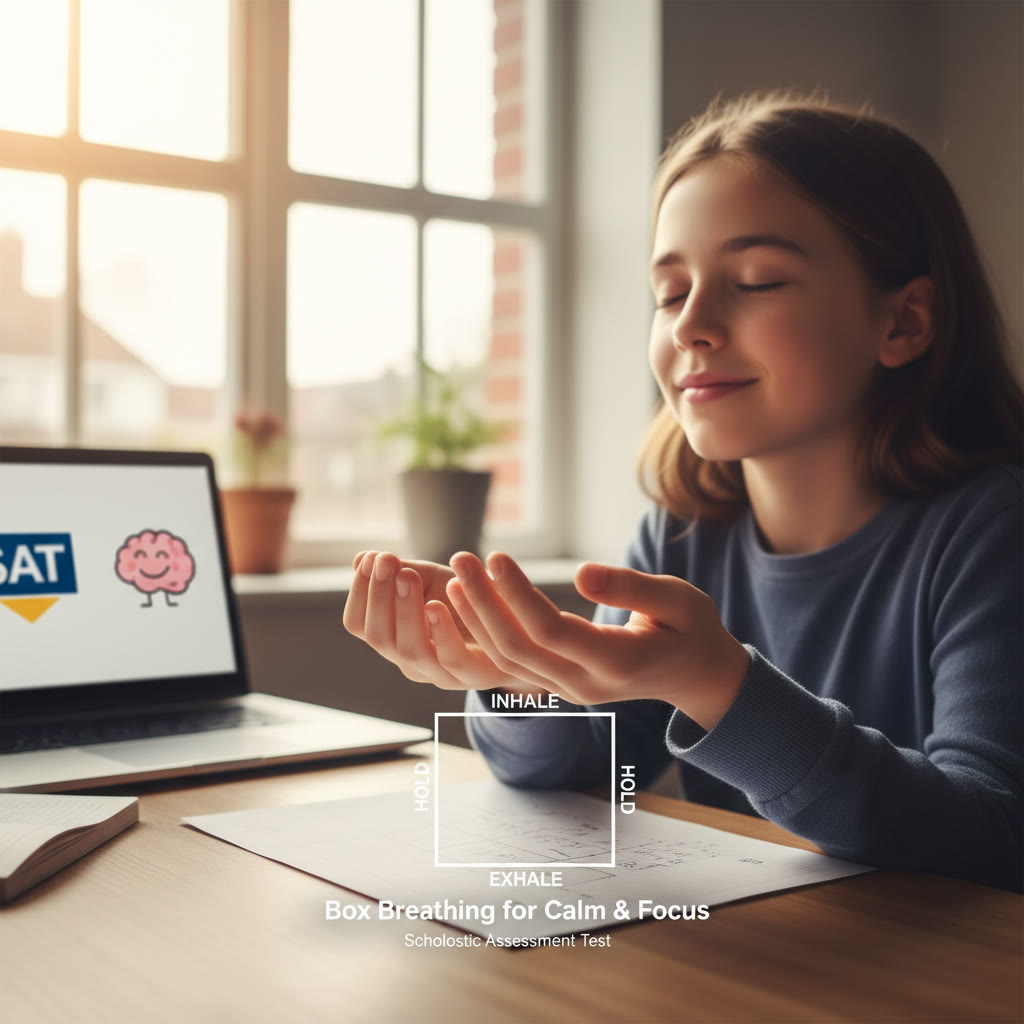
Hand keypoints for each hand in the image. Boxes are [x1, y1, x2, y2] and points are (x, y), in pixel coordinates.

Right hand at [342, 551, 548, 694]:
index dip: (360, 592)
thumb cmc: (470, 602)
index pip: (359, 624)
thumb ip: (402, 571)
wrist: (520, 628)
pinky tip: (439, 603)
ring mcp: (440, 673)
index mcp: (395, 638)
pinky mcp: (474, 675)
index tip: (370, 559)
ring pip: (410, 650)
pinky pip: (452, 658)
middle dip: (379, 596)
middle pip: (379, 637)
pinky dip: (442, 630)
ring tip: (407, 576)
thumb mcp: (434, 581)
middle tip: (386, 561)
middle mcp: (410, 661)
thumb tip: (361, 559)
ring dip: (405, 610)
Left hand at [447, 551, 750, 730]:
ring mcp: (571, 691)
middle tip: (461, 559)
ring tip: (455, 576)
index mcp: (618, 664)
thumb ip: (631, 587)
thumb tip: (581, 573)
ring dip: (477, 619)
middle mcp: (587, 685)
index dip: (518, 595)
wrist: (697, 677)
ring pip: (509, 661)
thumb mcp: (679, 600)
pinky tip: (469, 601)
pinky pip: (514, 664)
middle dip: (484, 603)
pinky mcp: (561, 686)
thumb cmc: (692, 630)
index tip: (496, 556)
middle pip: (519, 648)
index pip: (552, 631)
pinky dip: (487, 634)